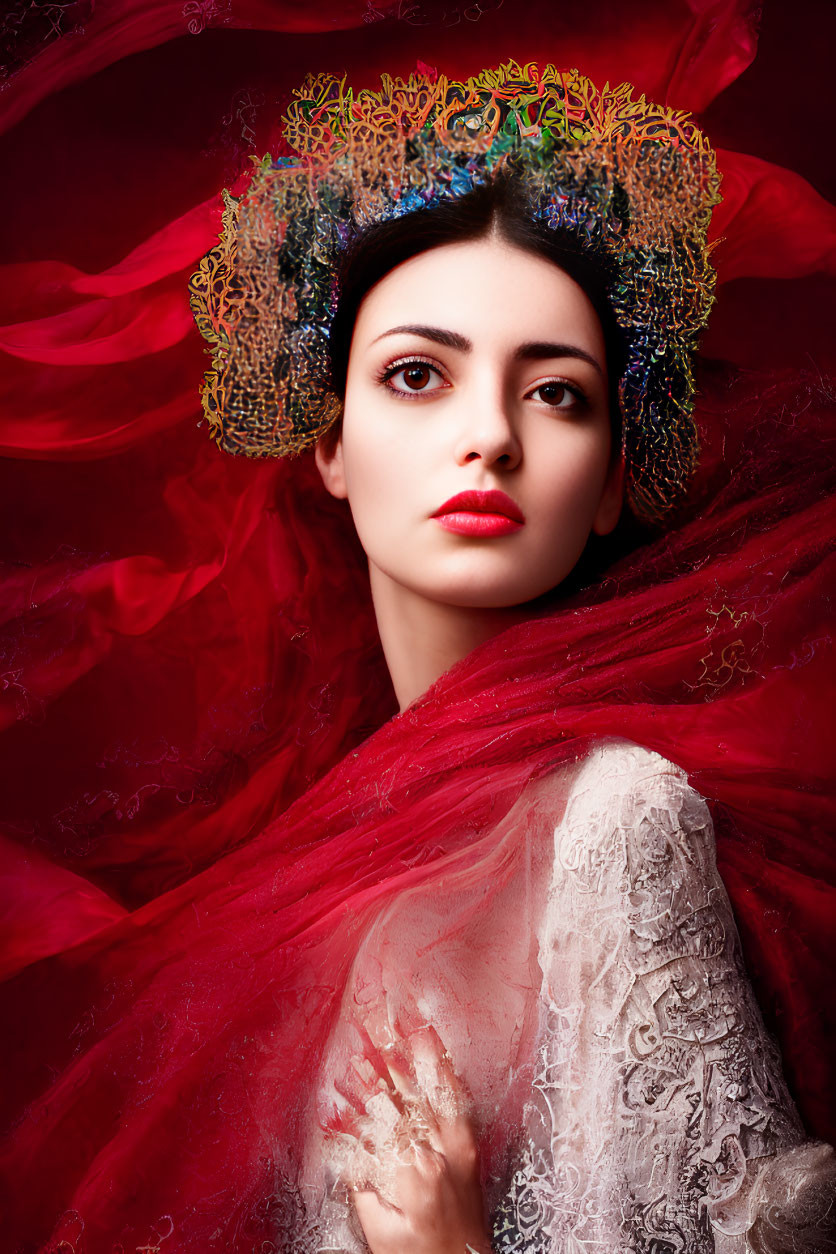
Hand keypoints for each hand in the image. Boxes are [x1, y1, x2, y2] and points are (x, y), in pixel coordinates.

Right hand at [332, 1023, 492, 1253]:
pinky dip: (448, 1074)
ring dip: (417, 1054)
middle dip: (384, 1058)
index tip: (347, 1063)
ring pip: (433, 1091)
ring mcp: (458, 1146)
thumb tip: (339, 1135)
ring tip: (405, 1020)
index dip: (362, 1089)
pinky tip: (440, 1050)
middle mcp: (439, 1152)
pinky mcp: (470, 1146)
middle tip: (370, 1025)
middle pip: (405, 1097)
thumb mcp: (378, 1228)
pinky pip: (460, 1103)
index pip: (380, 1119)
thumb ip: (359, 1181)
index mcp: (412, 1172)